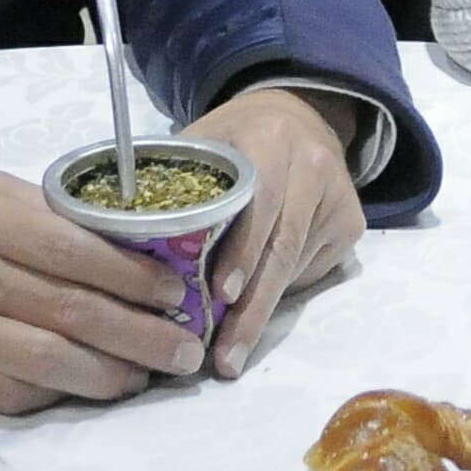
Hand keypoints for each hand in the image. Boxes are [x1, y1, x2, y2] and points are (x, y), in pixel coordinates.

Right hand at [0, 171, 204, 412]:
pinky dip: (59, 393)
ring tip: (151, 375)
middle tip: (188, 347)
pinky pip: (11, 392)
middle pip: (74, 313)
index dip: (138, 278)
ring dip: (111, 374)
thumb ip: (38, 214)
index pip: (79, 252)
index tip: (180, 290)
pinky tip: (93, 388)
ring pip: (49, 361)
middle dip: (143, 334)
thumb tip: (118, 241)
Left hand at [179, 87, 367, 380]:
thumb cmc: (236, 138)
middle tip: (225, 354)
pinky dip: (280, 294)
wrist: (301, 115)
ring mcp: (339, 197)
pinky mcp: (352, 223)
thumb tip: (118, 233)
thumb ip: (172, 180)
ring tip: (231, 352)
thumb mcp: (204, 140)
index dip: (241, 249)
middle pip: (282, 246)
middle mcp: (314, 165)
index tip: (219, 294)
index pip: (260, 199)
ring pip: (296, 267)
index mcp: (272, 139)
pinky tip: (255, 312)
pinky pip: (311, 270)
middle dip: (251, 306)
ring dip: (260, 311)